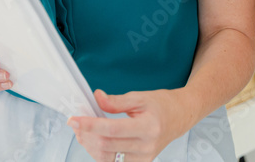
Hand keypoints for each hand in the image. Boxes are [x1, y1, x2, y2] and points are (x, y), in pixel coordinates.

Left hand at [68, 88, 191, 161]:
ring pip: (106, 158)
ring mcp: (143, 158)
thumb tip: (96, 98)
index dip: (90, 125)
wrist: (180, 117)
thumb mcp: (140, 98)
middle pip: (106, 145)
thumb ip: (116, 101)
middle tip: (77, 123)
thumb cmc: (162, 105)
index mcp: (148, 127)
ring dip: (90, 145)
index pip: (112, 129)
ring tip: (84, 132)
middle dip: (87, 134)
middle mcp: (146, 146)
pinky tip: (95, 141)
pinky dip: (99, 153)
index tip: (74, 119)